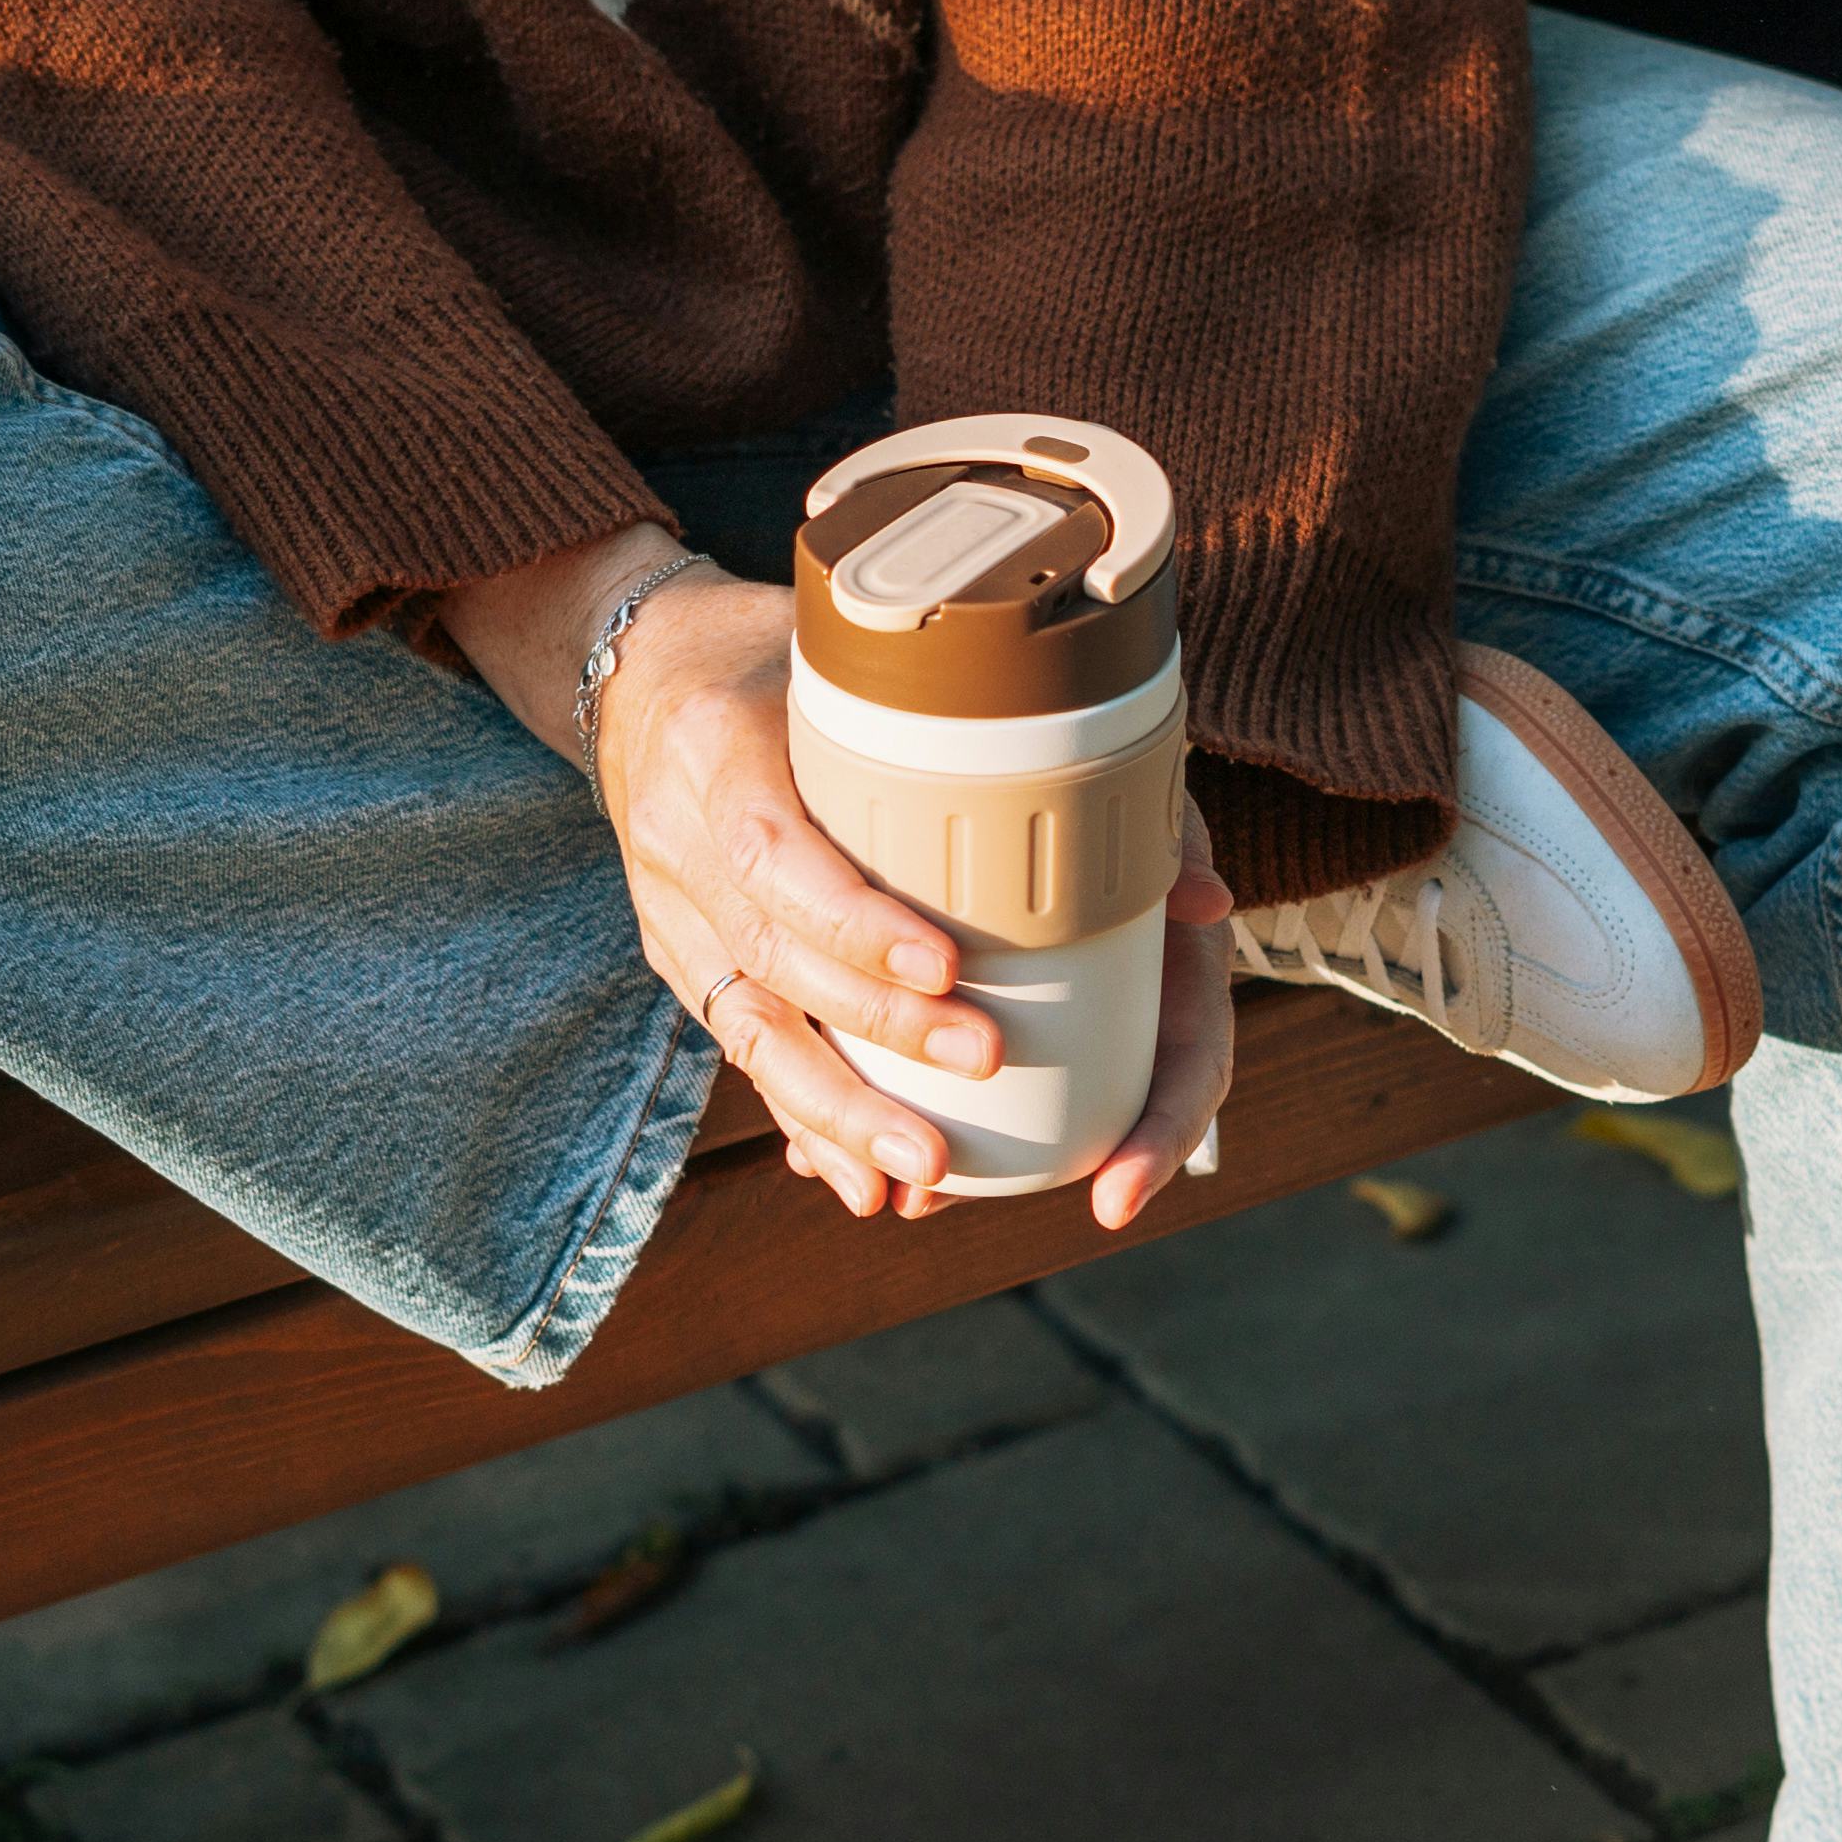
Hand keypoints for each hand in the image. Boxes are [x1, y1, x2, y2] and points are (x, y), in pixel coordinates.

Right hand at [439, 527, 1234, 1229]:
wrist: (640, 670)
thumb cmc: (800, 656)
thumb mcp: (881, 661)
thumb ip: (1029, 749)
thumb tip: (1200, 899)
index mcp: (717, 746)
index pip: (779, 852)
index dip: (855, 921)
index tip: (947, 967)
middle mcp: (678, 841)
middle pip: (777, 961)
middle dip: (880, 1032)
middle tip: (984, 1063)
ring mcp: (674, 913)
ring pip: (754, 1031)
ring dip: (840, 1111)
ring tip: (924, 1174)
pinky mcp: (687, 963)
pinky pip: (747, 1053)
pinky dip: (805, 1119)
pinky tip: (856, 1184)